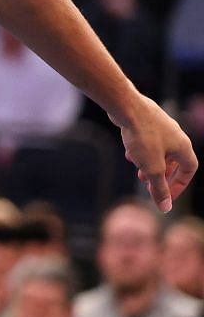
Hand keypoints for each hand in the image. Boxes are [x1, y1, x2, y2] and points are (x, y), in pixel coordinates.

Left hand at [114, 95, 197, 212]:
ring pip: (159, 151)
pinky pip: (148, 141)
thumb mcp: (152, 168)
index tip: (166, 194)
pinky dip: (141, 151)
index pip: (190, 170)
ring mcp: (162, 127)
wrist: (126, 107)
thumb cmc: (142, 137)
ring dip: (150, 163)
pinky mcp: (147, 121)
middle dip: (161, 174)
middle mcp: (176, 136)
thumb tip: (165, 209)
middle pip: (174, 161)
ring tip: (138, 171)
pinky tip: (128, 155)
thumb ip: (159, 188)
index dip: (180, 184)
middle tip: (147, 183)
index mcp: (183, 147)